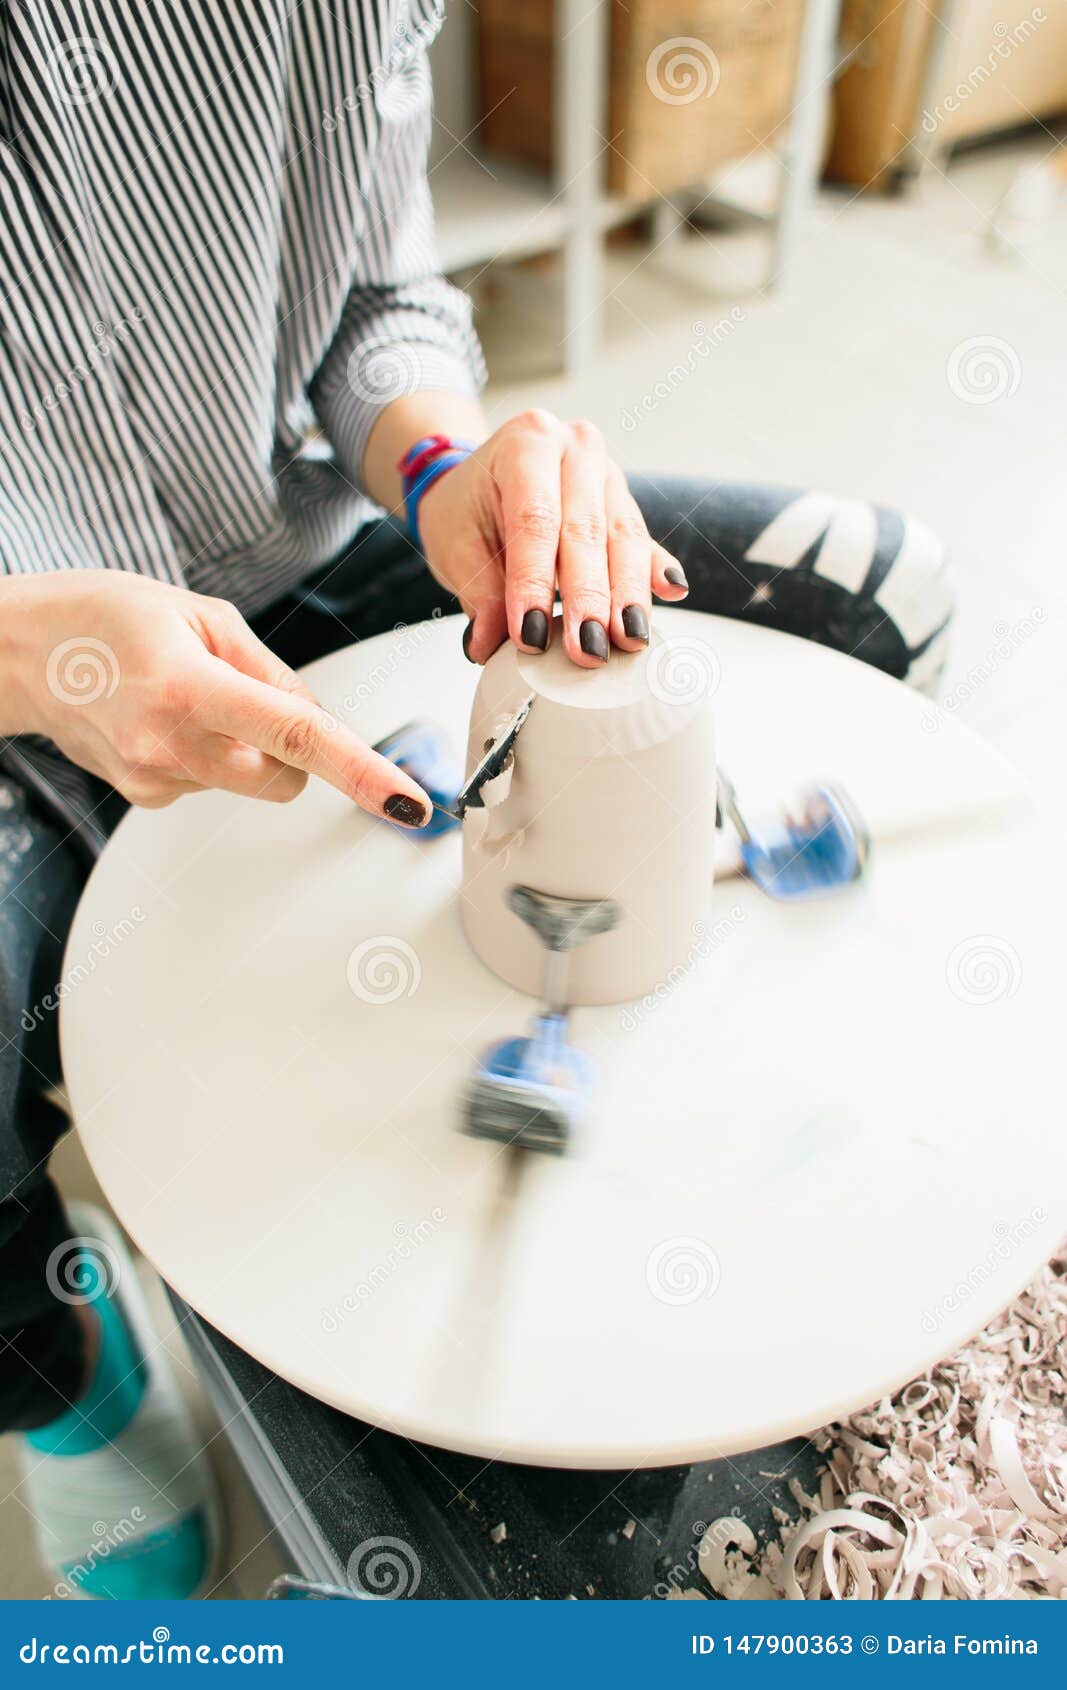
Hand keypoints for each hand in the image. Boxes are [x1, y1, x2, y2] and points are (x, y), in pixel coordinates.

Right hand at [0, 573, 430, 822]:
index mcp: (190, 686)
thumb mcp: (201, 613)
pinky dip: (210, 753)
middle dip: (295, 747)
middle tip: (248, 694)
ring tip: (187, 695)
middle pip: (289, 776)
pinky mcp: (147, 797)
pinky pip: (215, 783)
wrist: (17, 652)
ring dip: (246, 746)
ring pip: (254, 781)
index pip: (298, 735)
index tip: (406, 800)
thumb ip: (271, 670)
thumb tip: (318, 719)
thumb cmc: (103, 617)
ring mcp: (156, 779)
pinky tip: (165, 718)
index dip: (361, 771)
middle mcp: (172, 744)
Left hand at [416, 409, 688, 666]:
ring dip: (627, 594)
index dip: (534, 581)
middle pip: (587, 529)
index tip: (532, 635)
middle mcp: (576, 448)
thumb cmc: (468, 506)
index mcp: (527, 442)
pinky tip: (672, 591)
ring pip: (624, 536)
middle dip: (589, 598)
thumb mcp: (456, 542)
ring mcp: (607, 474)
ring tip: (628, 640)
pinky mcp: (625, 504)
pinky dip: (655, 571)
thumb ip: (479, 592)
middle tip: (588, 650)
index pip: (534, 520)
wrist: (485, 478)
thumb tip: (488, 643)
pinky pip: (644, 540)